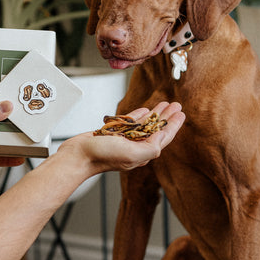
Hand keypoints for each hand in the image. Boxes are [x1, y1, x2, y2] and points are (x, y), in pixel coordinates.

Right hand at [58, 102, 184, 173]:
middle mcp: (135, 147)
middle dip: (167, 116)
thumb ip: (150, 147)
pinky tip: (145, 110)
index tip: (181, 113)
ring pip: (145, 124)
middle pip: (156, 129)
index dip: (173, 124)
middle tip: (176, 105)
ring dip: (155, 113)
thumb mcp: (131, 153)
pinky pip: (130, 122)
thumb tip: (162, 138)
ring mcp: (125, 140)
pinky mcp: (114, 134)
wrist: (78, 156)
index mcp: (142, 153)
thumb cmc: (101, 156)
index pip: (163, 137)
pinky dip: (139, 115)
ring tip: (164, 103)